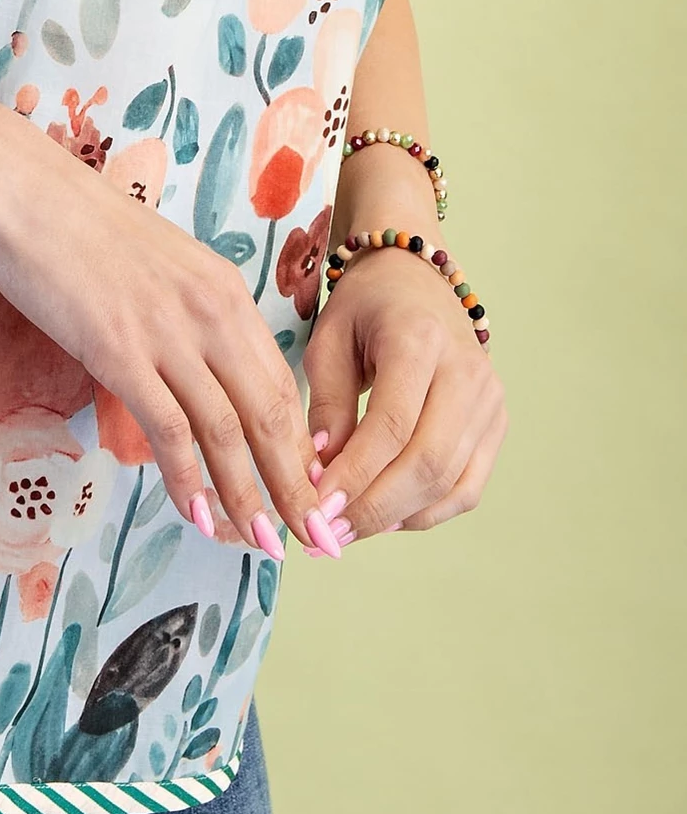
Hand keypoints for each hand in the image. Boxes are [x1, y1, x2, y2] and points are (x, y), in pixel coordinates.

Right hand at [0, 118, 327, 554]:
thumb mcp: (153, 264)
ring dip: (249, 498)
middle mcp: (210, 310)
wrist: (15, 185)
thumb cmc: (72, 223)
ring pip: (228, 432)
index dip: (301, 446)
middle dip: (294, 485)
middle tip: (312, 539)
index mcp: (223, 288)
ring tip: (262, 546)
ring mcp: (166, 330)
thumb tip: (194, 368)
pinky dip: (189, 481)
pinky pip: (169, 429)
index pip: (282, 381)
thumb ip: (184, 313)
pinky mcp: (118, 349)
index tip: (309, 491)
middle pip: (271, 414)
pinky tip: (199, 517)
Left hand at [303, 246, 506, 535]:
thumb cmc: (364, 307)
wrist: (416, 279)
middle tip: (328, 535)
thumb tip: (320, 475)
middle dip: (374, 507)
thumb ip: (326, 405)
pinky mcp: (497, 424)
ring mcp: (490, 400)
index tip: (316, 507)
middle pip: (428, 462)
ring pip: (451, 483)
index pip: (392, 424)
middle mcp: (467, 371)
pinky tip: (384, 517)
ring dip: (397, 518)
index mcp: (419, 339)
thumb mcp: (329, 340)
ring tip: (347, 533)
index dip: (355, 474)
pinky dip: (425, 512)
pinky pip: (467, 487)